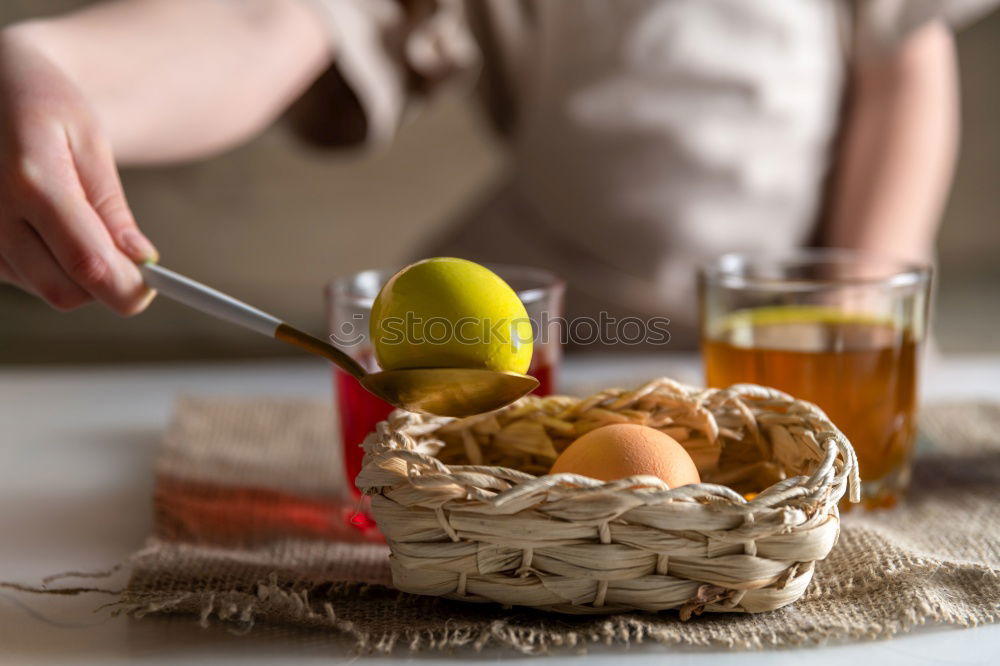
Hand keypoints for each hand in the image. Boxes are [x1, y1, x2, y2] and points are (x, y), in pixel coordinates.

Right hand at [0, 24, 156, 314]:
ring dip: (76, 274)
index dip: (127, 288)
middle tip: (127, 258)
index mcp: (32, 181)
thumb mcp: (88, 138)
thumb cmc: (42, 102)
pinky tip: (47, 225)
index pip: (89, 264)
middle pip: (65, 291)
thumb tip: (140, 259)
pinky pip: (23, 278)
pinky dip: (48, 265)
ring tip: (78, 221)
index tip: (151, 286)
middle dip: (105, 285)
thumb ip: (111, 205)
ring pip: (45, 290)